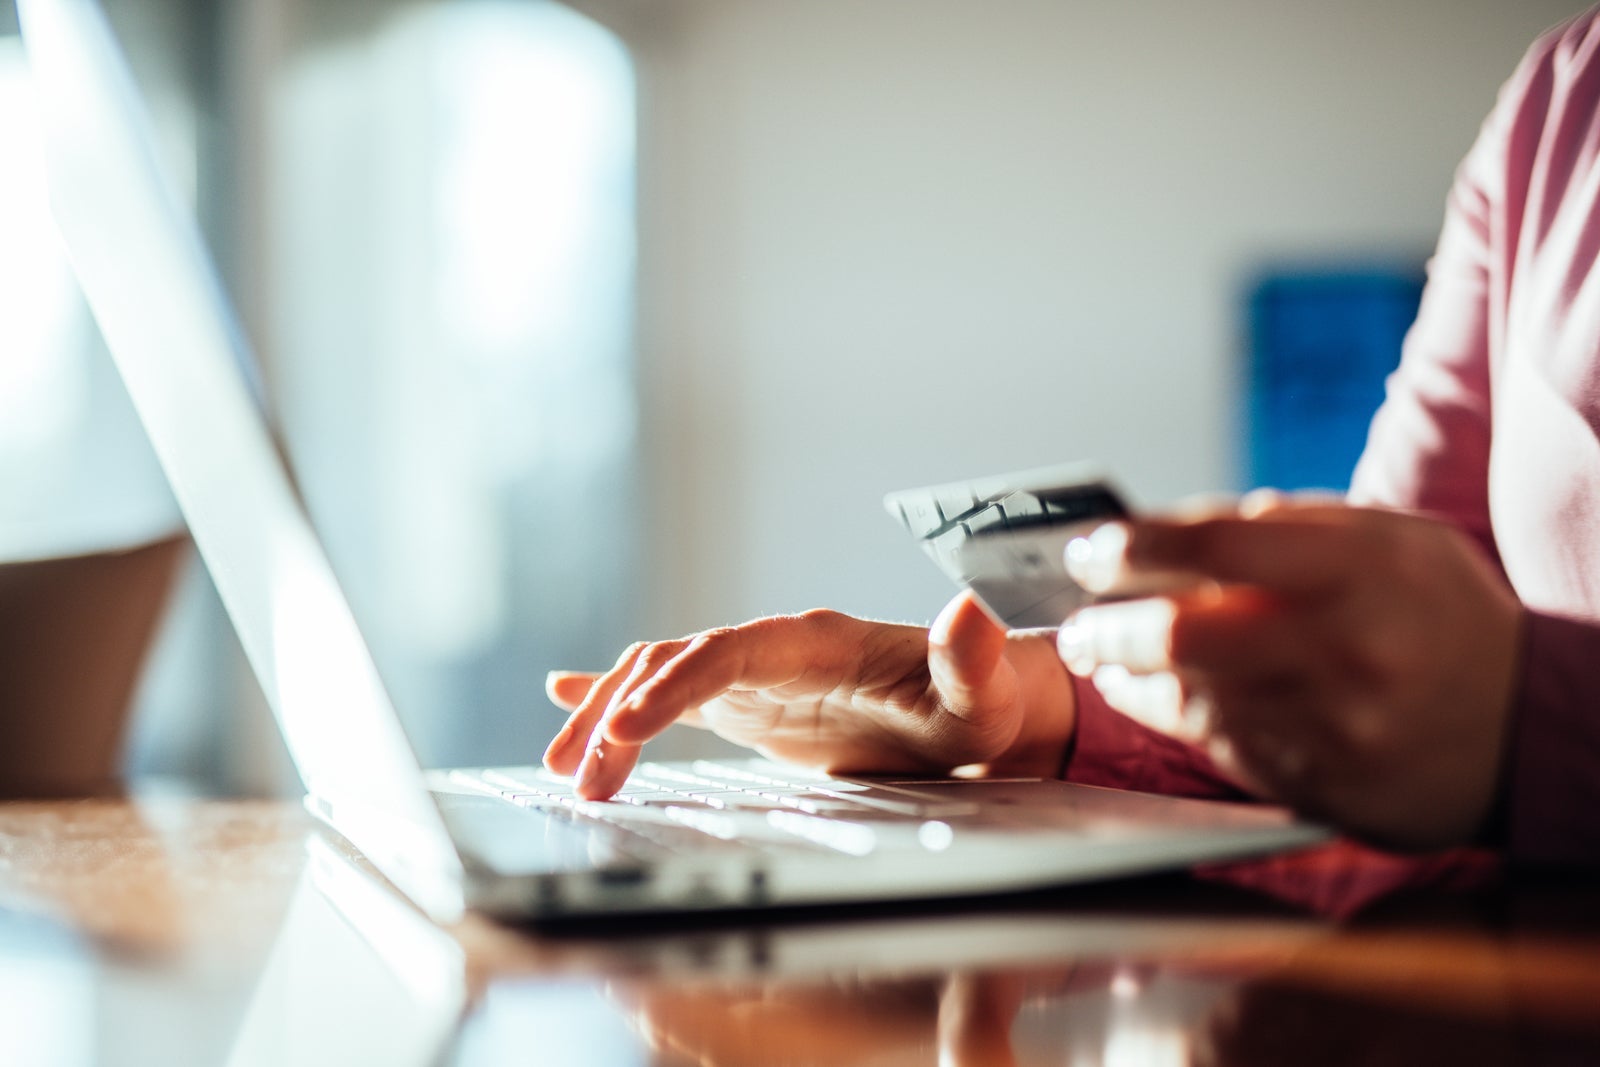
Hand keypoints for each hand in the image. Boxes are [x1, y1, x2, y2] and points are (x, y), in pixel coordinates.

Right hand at [543, 591, 1076, 798]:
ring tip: (564, 767)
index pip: (727, 652)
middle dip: (620, 712)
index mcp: (816, 641)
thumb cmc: (978, 703)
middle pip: (676, 662)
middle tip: (579, 774)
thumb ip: (970, 659)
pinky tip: (567, 698)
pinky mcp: (751, 700)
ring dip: (609, 715)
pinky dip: (619, 694)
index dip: (673, 685)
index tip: (625, 728)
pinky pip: (673, 690)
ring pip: (662, 676)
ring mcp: (757, 672)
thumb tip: (968, 612)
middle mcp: (774, 647)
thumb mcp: (982, 695)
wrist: (974, 706)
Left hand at [1056, 498, 1522, 848]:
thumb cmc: (1438, 617)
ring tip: (1095, 651)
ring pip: (1187, 697)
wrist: (1524, 733)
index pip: (1218, 545)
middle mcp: (1345, 649)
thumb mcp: (1389, 542)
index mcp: (1365, 569)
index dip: (1136, 544)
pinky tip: (1140, 692)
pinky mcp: (1316, 782)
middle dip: (1107, 625)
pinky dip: (1163, 713)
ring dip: (1122, 673)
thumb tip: (1173, 530)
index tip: (1091, 547)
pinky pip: (1212, 744)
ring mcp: (1330, 725)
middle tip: (1075, 618)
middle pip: (1184, 634)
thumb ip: (1288, 527)